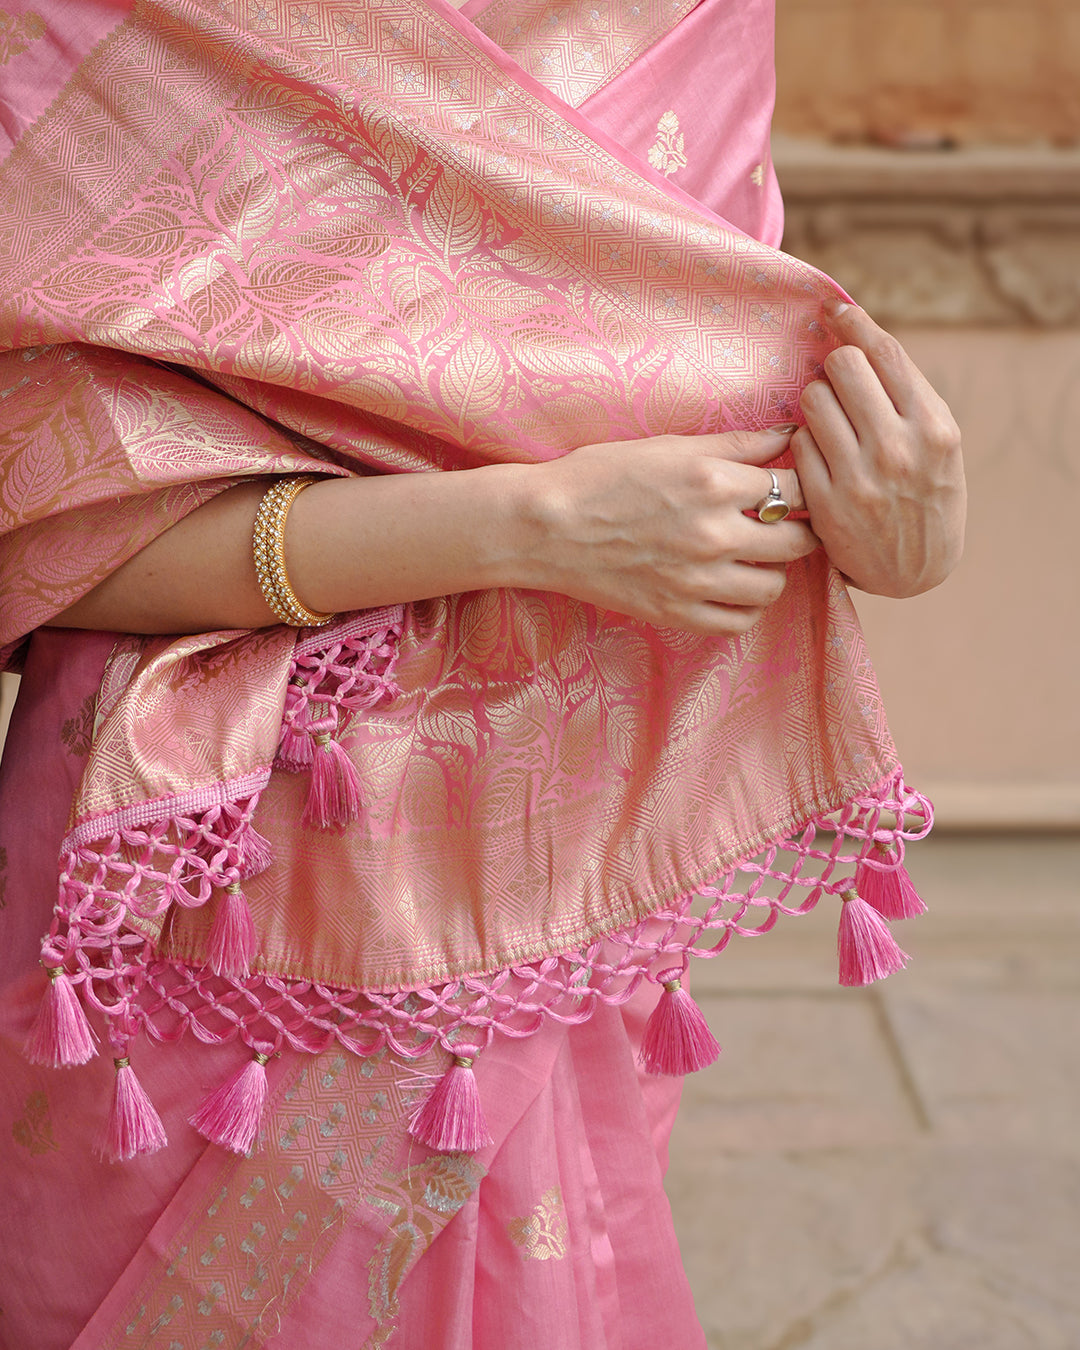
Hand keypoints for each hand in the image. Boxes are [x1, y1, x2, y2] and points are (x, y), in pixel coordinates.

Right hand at [523, 428, 818, 634]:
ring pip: (774, 585)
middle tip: (786, 523)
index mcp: (715, 482)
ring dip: (774, 570)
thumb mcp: (669, 446)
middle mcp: (714, 534)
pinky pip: (740, 622)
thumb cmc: (599, 476)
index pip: (798, 487)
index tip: (797, 486)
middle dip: (801, 529)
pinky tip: (735, 588)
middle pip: (797, 540)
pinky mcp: (677, 613)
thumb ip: (736, 443)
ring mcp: (697, 580)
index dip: (805, 484)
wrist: (545, 527)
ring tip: (757, 556)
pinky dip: (747, 607)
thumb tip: (788, 436)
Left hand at [793, 301, 965, 596]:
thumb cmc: (926, 494)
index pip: (884, 352)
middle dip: (835, 369)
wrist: (917, 571)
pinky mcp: (827, 504)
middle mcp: (899, 448)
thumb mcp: (938, 445)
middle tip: (839, 388)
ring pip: (813, 401)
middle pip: (842, 366)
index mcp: (934, 426)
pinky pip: (798, 445)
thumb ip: (906, 396)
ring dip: (816, 404)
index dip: (853, 323)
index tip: (834, 313)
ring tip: (831, 425)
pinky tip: (820, 457)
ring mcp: (861, 478)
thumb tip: (856, 336)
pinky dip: (805, 443)